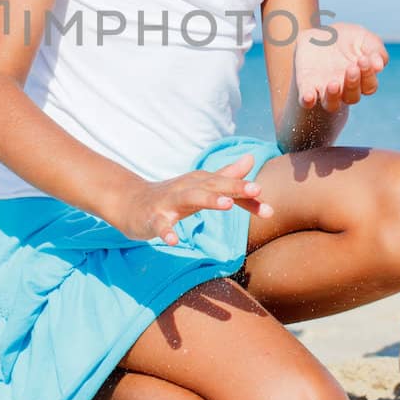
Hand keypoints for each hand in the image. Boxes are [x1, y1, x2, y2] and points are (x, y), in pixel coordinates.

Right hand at [106, 156, 273, 244]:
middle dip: (234, 187)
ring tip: (226, 205)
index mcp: (199, 183)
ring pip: (188, 198)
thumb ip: (226, 175)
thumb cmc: (170, 196)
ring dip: (207, 200)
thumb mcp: (200, 185)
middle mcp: (186, 188)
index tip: (270, 210)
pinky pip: (159, 224)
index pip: (228, 187)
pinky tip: (173, 241)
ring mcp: (168, 202)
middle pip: (212, 186)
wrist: (129, 202)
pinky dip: (166, 231)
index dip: (248, 196)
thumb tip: (250, 158)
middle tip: (257, 189)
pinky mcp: (152, 217)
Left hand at [294, 22, 387, 113]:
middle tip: (352, 68)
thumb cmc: (347, 39)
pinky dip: (308, 100)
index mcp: (361, 79)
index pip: (369, 85)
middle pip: (352, 97)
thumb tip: (379, 65)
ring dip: (333, 96)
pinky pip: (307, 100)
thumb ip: (375, 50)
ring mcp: (325, 89)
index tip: (364, 58)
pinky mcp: (307, 85)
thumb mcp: (363, 38)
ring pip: (332, 104)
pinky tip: (309, 97)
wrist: (320, 34)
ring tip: (333, 84)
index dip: (368, 75)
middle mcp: (344, 89)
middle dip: (353, 83)